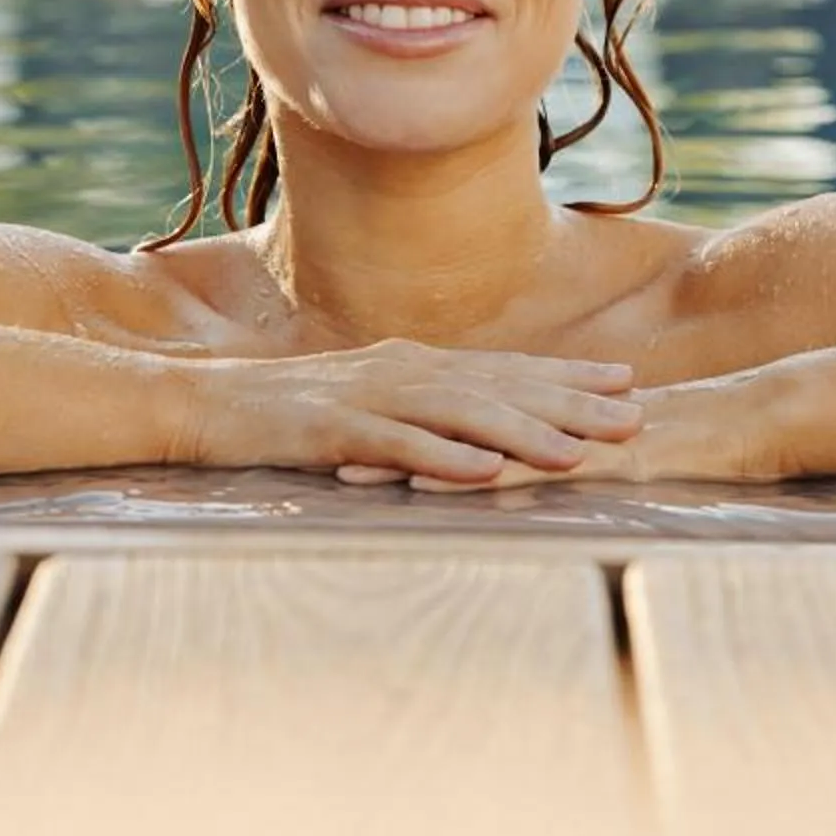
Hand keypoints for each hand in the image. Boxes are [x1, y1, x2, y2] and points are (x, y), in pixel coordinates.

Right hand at [174, 341, 641, 483]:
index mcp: (411, 363)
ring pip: (461, 413)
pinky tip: (484, 471)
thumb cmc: (282, 412)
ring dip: (524, 432)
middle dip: (570, 402)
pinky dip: (444, 456)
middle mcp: (401, 370)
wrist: (202, 403)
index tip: (627, 383)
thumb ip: (419, 411)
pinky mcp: (333, 429)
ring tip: (579, 452)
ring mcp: (368, 397)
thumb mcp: (364, 404)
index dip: (567, 376)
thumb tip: (476, 432)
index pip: (505, 368)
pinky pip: (398, 444)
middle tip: (633, 416)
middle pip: (499, 386)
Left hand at [340, 374, 784, 491]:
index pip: (453, 411)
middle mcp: (544, 416)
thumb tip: (540, 466)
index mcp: (544, 412)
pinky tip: (433, 488)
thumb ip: (578, 450)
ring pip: (472, 442)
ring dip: (408, 457)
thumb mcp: (626, 447)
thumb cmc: (703, 438)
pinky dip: (477, 478)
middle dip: (379, 432)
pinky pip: (528, 470)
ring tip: (345, 470)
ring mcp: (567, 433)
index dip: (393, 417)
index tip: (336, 426)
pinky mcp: (595, 459)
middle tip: (313, 444)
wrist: (764, 417)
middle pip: (444, 421)